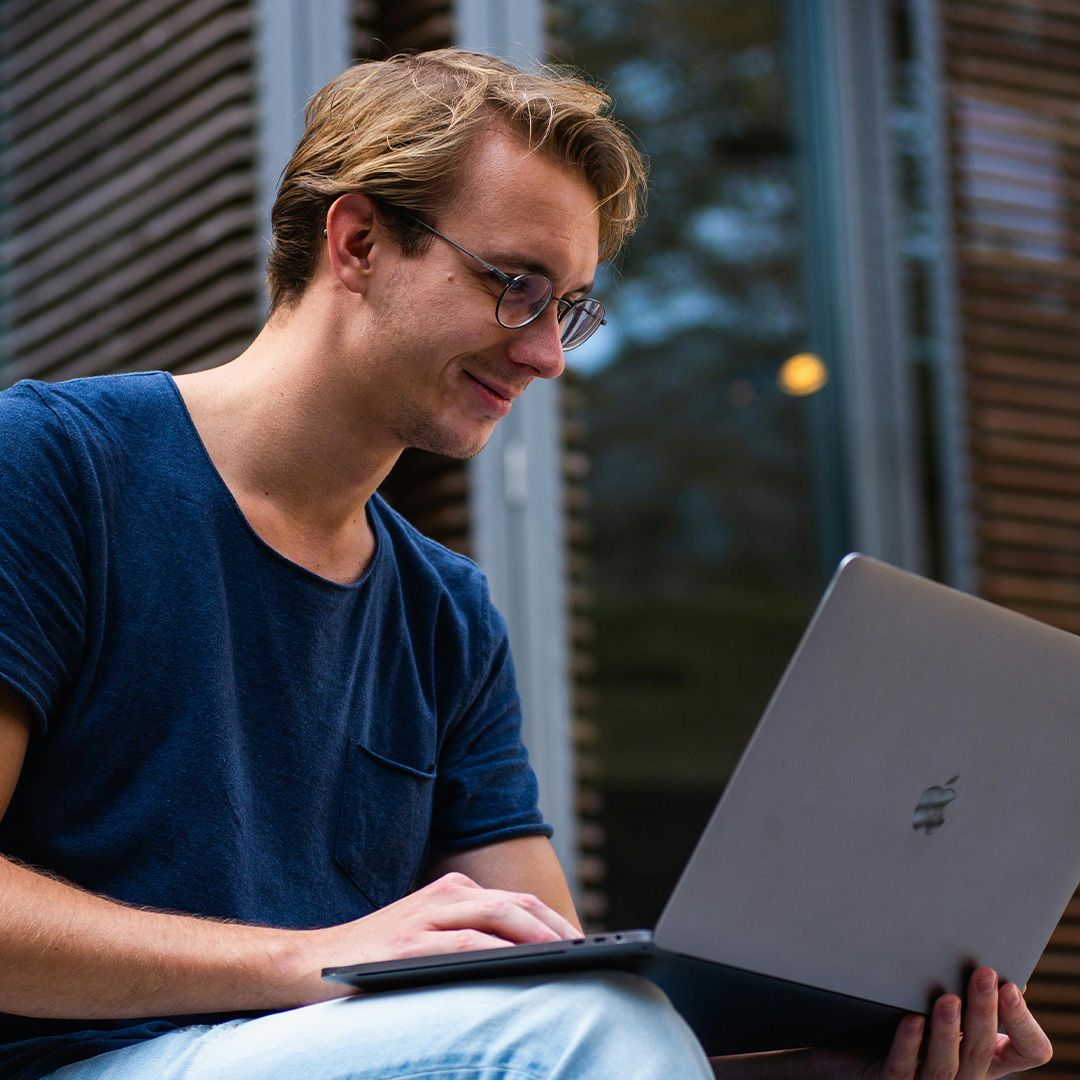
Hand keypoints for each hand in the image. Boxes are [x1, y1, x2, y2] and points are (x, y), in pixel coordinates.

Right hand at [293, 872, 579, 1002]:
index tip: (583, 942)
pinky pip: (464, 942)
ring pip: (496, 915)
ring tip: (566, 954)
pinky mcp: (408, 944)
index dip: (553, 919)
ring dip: (536, 933)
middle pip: (515, 903)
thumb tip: (527, 959)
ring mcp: (424, 917)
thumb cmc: (376, 958)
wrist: (308, 964)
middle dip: (555, 926)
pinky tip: (519, 962)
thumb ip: (469, 937)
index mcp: (452, 891)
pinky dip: (497, 949)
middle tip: (587, 949)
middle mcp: (443, 896)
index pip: (516, 901)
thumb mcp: (427, 936)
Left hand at [804, 968, 1052, 1079]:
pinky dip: (908, 1045)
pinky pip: (901, 1069)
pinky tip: (911, 1021)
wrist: (846, 1055)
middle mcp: (962, 1076)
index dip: (1022, 1022)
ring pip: (946, 1067)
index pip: (1027, 1051)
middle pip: (981, 1052)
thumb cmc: (900, 1024)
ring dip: (947, 1031)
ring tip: (947, 998)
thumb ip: (966, 993)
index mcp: (983, 1058)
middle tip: (984, 974)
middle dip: (983, 1012)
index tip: (1011, 985)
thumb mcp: (941, 1008)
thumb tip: (996, 960)